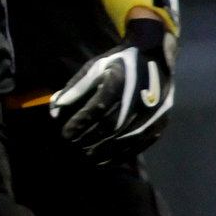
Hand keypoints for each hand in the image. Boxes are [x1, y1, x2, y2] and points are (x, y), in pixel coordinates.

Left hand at [49, 18, 176, 163]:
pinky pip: (141, 144)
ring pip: (126, 139)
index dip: (80, 123)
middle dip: (90, 139)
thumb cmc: (118, 62)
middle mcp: (138, 98)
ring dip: (105, 151)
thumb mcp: (94, 68)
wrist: (154, 56)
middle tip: (75, 146)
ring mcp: (153, 112)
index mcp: (119, 81)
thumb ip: (74, 89)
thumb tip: (54, 112)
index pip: (96, 108)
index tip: (66, 134)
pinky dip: (123, 154)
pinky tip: (109, 159)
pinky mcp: (161, 122)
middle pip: (110, 126)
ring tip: (89, 156)